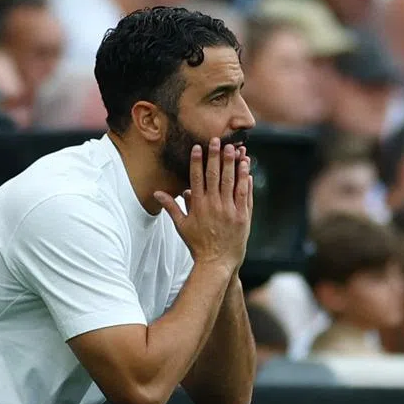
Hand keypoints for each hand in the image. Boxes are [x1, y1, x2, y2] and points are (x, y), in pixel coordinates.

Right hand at [155, 137, 252, 270]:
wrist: (216, 262)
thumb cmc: (198, 244)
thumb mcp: (181, 226)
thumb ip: (171, 206)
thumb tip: (156, 193)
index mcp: (198, 206)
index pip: (197, 178)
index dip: (198, 161)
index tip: (199, 147)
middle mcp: (214, 206)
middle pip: (215, 176)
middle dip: (216, 157)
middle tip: (219, 141)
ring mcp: (229, 211)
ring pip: (231, 182)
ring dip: (233, 164)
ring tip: (235, 149)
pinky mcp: (242, 217)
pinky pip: (245, 195)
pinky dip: (245, 181)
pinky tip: (246, 169)